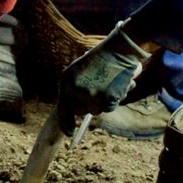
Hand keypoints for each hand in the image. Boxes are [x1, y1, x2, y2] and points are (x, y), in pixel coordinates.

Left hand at [57, 21, 149, 135]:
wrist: (119, 49)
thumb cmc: (101, 58)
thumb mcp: (80, 70)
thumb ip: (75, 89)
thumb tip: (76, 111)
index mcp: (66, 81)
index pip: (62, 109)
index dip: (66, 123)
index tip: (70, 132)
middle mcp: (75, 90)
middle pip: (81, 111)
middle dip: (89, 105)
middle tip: (98, 91)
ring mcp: (91, 96)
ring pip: (97, 110)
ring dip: (103, 101)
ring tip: (109, 82)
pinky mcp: (106, 99)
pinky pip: (110, 107)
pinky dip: (115, 99)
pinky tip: (117, 84)